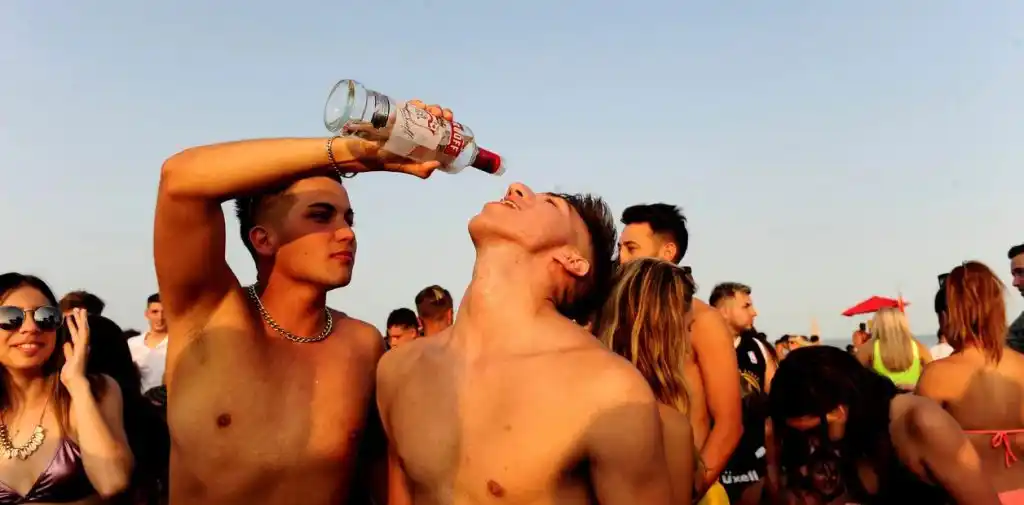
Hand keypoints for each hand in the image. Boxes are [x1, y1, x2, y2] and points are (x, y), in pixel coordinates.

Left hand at [60, 308, 89, 388]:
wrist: (75, 381)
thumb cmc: (71, 374)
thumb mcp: (67, 359)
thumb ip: (68, 351)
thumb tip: (66, 343)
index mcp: (78, 348)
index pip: (75, 334)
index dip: (73, 325)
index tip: (70, 316)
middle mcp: (82, 346)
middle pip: (80, 330)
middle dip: (78, 319)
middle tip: (77, 308)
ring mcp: (84, 347)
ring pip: (84, 330)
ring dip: (82, 320)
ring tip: (80, 309)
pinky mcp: (83, 348)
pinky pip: (84, 336)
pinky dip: (84, 327)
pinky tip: (83, 320)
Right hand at [335, 100, 452, 178]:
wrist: (358, 153)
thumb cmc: (381, 160)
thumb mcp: (403, 167)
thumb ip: (419, 169)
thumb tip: (437, 164)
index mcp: (421, 142)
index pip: (438, 130)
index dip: (447, 123)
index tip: (450, 121)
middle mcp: (415, 130)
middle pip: (433, 117)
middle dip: (440, 112)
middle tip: (441, 115)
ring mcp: (405, 121)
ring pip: (423, 109)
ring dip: (430, 107)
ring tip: (430, 110)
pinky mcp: (394, 114)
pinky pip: (408, 106)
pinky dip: (415, 103)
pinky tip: (418, 105)